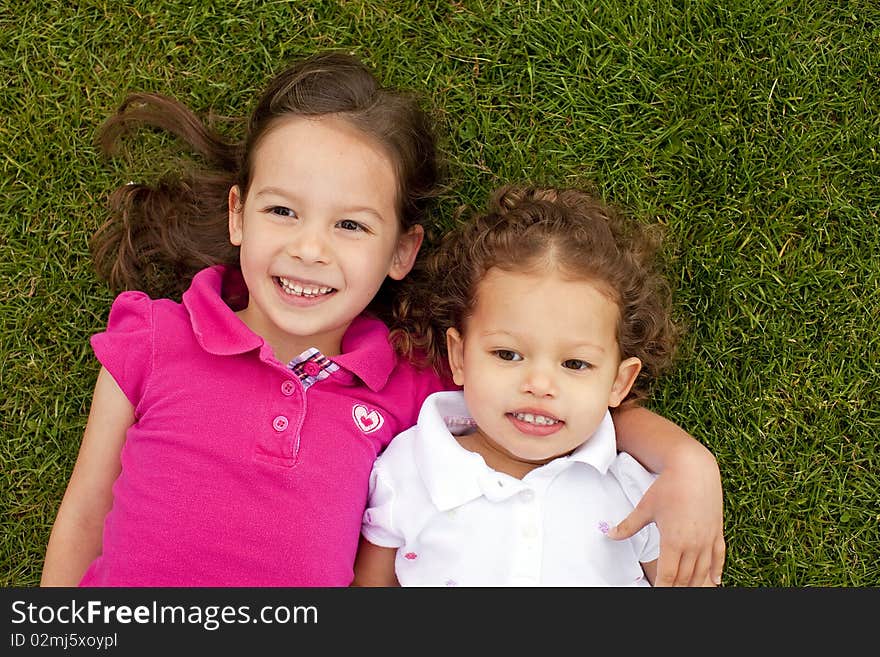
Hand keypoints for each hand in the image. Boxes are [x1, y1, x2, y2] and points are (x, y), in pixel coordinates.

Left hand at [608, 451, 724, 585]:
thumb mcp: (645, 508)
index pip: (668, 576)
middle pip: (686, 578)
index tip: (658, 593)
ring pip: (703, 571)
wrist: (693, 468)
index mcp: (673, 540)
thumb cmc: (668, 486)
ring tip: (688, 590)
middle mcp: (693, 543)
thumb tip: (609, 535)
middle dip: (677, 588)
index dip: (663, 588)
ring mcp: (707, 539)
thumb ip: (628, 526)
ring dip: (696, 584)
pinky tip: (715, 581)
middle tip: (670, 591)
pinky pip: (719, 557)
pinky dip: (717, 570)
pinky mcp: (717, 531)